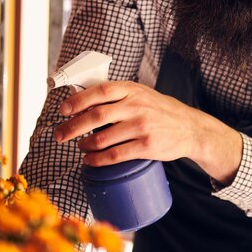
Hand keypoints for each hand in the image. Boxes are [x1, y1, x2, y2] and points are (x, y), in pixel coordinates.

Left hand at [53, 81, 242, 183]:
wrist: (192, 129)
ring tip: (80, 147)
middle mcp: (137, 106)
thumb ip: (120, 96)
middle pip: (95, 116)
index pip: (100, 91)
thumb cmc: (162, 112)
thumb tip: (84, 102)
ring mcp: (142, 127)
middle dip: (72, 127)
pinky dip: (97, 160)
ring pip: (102, 138)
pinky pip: (115, 155)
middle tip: (59, 135)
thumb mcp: (143, 94)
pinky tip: (90, 161)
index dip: (78, 100)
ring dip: (84, 145)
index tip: (63, 110)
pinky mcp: (147, 147)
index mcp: (133, 90)